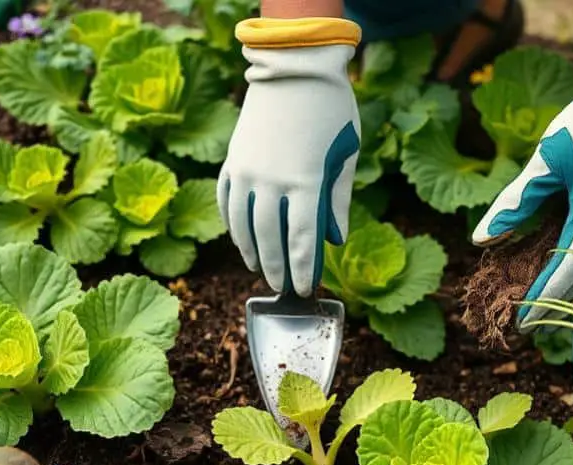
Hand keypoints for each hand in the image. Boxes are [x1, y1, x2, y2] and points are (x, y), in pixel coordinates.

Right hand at [218, 18, 361, 296]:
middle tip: (284, 289)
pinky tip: (240, 238)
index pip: (301, 240)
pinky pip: (226, 200)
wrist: (293, 67)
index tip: (306, 289)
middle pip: (270, 239)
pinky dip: (232, 223)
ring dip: (251, 251)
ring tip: (260, 269)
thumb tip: (334, 238)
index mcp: (304, 182)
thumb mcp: (345, 154)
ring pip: (242, 224)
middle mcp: (270, 182)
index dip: (303, 269)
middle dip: (277, 268)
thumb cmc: (330, 110)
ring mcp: (246, 171)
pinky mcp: (233, 159)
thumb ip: (337, 199)